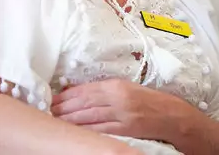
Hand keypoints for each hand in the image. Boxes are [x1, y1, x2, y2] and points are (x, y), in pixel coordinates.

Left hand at [51, 78, 186, 139]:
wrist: (172, 116)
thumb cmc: (149, 102)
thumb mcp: (128, 89)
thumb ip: (106, 91)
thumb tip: (80, 94)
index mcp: (117, 86)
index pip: (85, 90)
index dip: (66, 96)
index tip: (51, 99)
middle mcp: (118, 99)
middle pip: (83, 104)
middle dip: (62, 108)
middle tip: (46, 111)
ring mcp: (121, 116)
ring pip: (88, 118)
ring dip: (69, 120)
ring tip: (54, 121)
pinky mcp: (125, 130)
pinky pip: (100, 131)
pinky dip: (85, 132)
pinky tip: (73, 133)